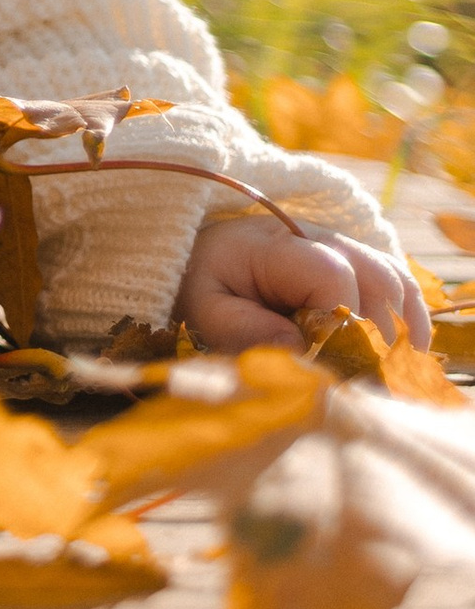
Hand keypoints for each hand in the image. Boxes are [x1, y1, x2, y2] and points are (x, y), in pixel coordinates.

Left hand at [176, 211, 431, 354]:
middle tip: (375, 372)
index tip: (329, 359)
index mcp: (274, 245)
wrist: (196, 255)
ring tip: (405, 363)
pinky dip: (405, 308)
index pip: (332, 275)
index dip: (340, 321)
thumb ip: (245, 329)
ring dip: (402, 318)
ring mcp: (335, 243)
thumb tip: (299, 351)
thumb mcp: (204, 309)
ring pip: (388, 274)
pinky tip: (411, 344)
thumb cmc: (200, 284)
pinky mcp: (346, 257)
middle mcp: (314, 236)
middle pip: (372, 273)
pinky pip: (388, 276)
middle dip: (379, 326)